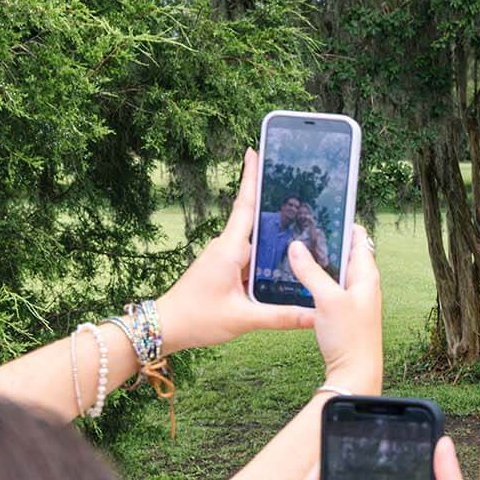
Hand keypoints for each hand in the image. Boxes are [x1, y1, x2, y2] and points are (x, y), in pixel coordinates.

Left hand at [157, 148, 316, 353]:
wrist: (165, 328)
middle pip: (255, 219)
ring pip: (256, 242)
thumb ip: (282, 316)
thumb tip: (315, 315)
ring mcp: (225, 259)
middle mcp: (227, 248)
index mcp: (229, 249)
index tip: (254, 150)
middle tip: (298, 187)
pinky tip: (284, 263)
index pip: (244, 206)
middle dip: (274, 203)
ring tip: (301, 225)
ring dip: (275, 236)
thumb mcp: (243, 318)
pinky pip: (251, 258)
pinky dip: (268, 258)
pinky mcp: (225, 271)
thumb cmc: (197, 318)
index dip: (251, 178)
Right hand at [289, 225, 382, 392]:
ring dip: (319, 261)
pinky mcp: (344, 311)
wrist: (355, 372)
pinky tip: (298, 279)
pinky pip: (330, 287)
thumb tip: (296, 246)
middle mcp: (364, 284)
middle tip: (300, 227)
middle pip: (345, 253)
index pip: (359, 238)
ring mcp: (354, 298)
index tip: (322, 210)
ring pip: (335, 271)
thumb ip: (312, 272)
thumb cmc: (349, 337)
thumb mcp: (327, 300)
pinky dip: (316, 280)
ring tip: (295, 248)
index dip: (343, 223)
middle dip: (326, 240)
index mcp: (367, 275)